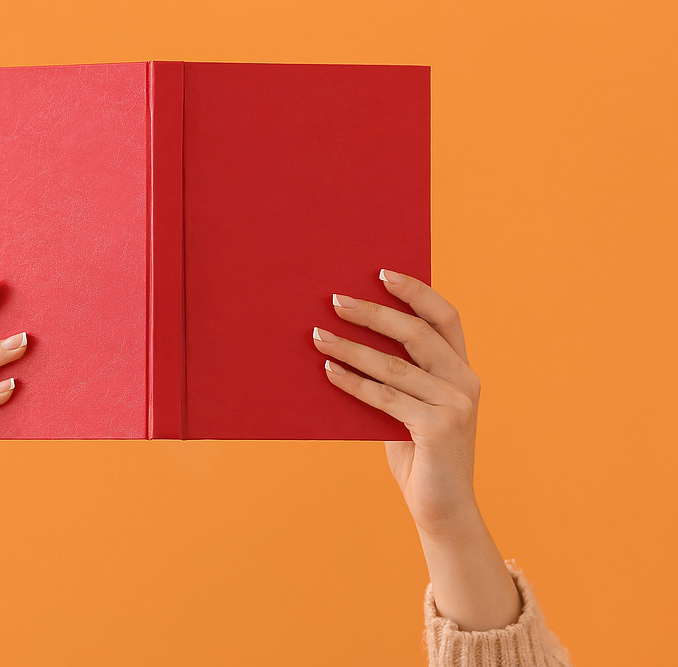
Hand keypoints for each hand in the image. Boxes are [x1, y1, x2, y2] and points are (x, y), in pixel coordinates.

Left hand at [311, 269, 481, 538]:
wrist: (442, 510)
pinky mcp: (438, 427)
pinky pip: (385, 396)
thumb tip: (344, 339)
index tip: (381, 272)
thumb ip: (397, 377)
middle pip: (416, 333)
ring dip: (350, 347)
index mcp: (462, 371)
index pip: (445, 317)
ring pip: (394, 365)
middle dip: (373, 313)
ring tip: (317, 335)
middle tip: (335, 300)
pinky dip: (353, 382)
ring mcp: (456, 405)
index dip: (416, 291)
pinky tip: (328, 371)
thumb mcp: (412, 408)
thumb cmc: (418, 455)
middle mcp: (465, 382)